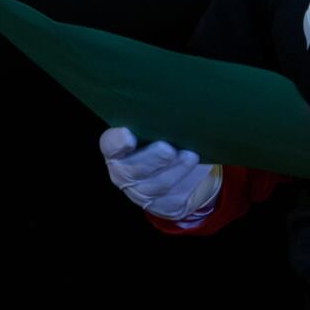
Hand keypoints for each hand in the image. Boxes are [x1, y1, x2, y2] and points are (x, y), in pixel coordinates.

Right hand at [99, 127, 221, 220]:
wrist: (185, 174)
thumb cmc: (169, 140)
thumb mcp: (160, 129)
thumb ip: (158, 121)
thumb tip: (172, 102)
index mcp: (118, 151)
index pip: (110, 144)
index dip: (117, 142)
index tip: (129, 135)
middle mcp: (125, 174)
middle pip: (133, 170)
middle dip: (152, 159)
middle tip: (168, 148)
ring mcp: (143, 194)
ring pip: (158, 185)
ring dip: (176, 170)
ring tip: (191, 157)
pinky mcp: (164, 206)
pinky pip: (175, 198)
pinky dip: (189, 182)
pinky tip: (198, 171)